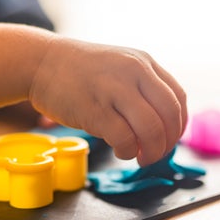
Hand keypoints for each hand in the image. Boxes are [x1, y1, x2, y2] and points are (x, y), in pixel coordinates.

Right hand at [29, 37, 186, 165]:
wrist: (41, 63)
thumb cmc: (80, 71)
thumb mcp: (119, 66)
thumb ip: (141, 87)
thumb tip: (162, 125)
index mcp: (144, 63)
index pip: (177, 99)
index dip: (179, 126)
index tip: (169, 139)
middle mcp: (134, 72)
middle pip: (169, 115)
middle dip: (167, 143)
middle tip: (156, 155)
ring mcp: (114, 90)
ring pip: (151, 129)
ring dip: (152, 151)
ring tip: (140, 157)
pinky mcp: (94, 110)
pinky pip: (124, 139)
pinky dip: (128, 151)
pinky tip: (120, 151)